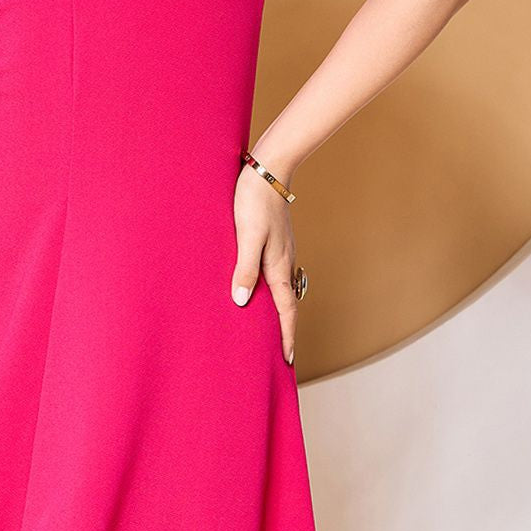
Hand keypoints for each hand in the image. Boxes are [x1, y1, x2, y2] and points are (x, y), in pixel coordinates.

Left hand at [231, 163, 298, 365]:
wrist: (268, 170)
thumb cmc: (254, 201)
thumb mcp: (247, 236)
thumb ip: (244, 268)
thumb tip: (242, 301)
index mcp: (278, 266)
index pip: (286, 311)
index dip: (287, 336)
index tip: (288, 360)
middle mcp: (284, 262)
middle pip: (286, 304)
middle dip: (284, 329)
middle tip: (279, 353)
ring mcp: (281, 252)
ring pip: (281, 289)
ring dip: (278, 310)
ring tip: (268, 328)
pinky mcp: (275, 241)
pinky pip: (275, 274)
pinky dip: (271, 290)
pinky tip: (258, 288)